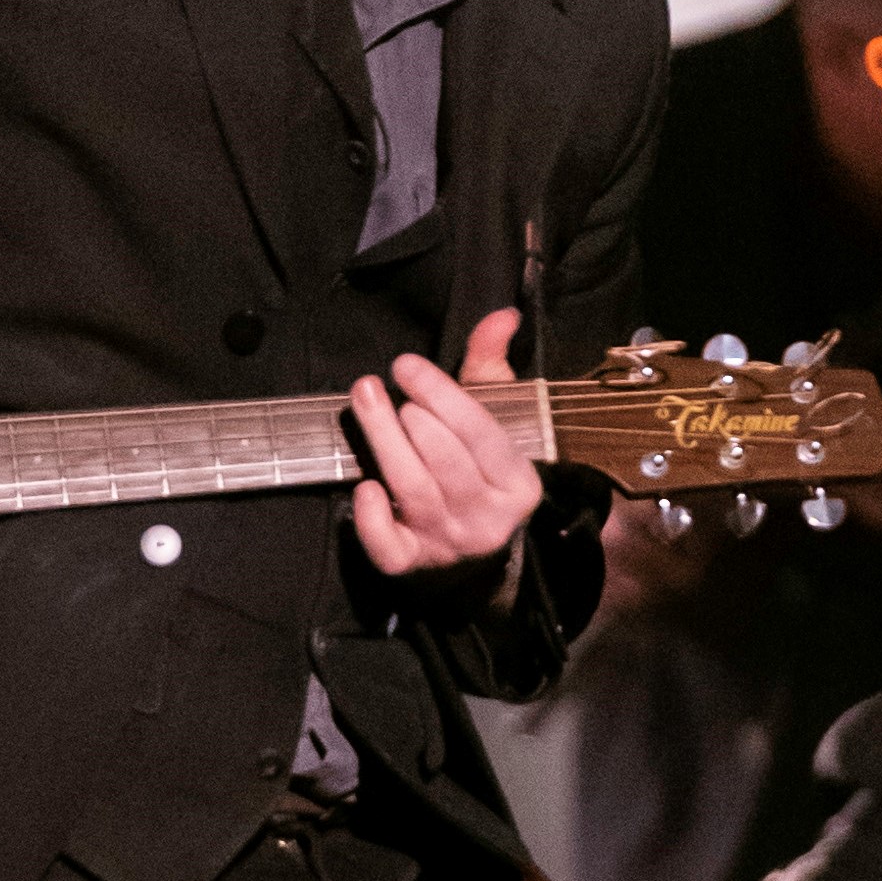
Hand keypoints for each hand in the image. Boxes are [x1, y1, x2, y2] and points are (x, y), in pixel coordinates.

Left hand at [349, 307, 540, 576]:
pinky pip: (390, 548)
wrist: (473, 551)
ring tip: (363, 403)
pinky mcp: (413, 564)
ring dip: (383, 443)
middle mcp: (489, 518)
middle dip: (407, 418)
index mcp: (518, 482)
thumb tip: (501, 315)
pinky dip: (372, 520)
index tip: (403, 365)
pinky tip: (364, 488)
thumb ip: (490, 365)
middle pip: (443, 460)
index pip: (479, 432)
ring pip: (414, 491)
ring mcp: (450, 544)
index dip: (439, 393)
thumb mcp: (492, 417)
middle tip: (375, 387)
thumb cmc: (477, 468)